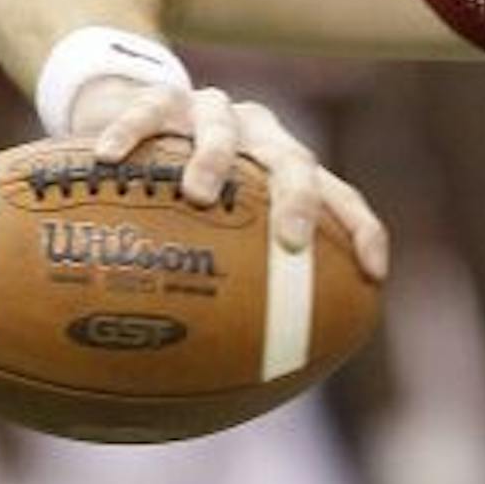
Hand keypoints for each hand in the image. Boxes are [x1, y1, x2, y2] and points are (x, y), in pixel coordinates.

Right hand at [73, 75, 388, 278]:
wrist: (138, 110)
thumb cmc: (176, 191)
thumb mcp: (203, 230)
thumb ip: (212, 287)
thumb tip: (203, 386)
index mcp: (286, 168)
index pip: (341, 196)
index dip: (362, 230)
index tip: (374, 274)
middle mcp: (260, 136)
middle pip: (294, 160)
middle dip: (300, 200)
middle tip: (291, 240)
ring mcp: (212, 111)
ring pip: (223, 125)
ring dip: (214, 158)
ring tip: (199, 192)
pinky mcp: (160, 98)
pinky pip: (148, 109)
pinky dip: (131, 130)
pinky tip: (110, 157)